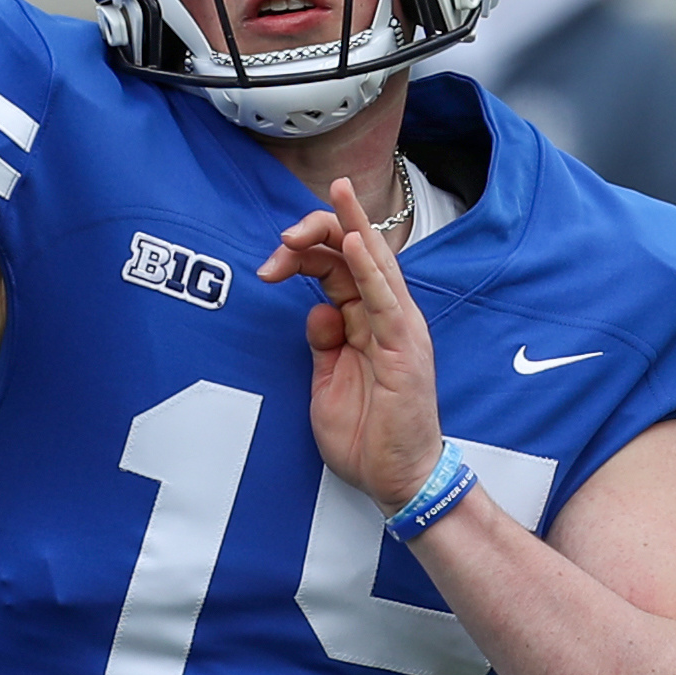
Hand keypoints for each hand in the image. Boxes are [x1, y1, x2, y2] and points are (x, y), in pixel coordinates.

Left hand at [256, 175, 442, 509]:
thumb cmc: (367, 435)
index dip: (303, 255)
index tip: (270, 266)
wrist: (397, 479)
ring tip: (336, 195)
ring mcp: (398, 329)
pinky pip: (386, 299)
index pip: (337, 267)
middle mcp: (385, 317)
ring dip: (352, 227)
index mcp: (365, 322)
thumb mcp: (328, 382)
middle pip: (356, 254)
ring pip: (376, 263)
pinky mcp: (405, 348)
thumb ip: (322, 344)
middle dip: (321, 230)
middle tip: (285, 234)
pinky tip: (355, 242)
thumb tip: (315, 312)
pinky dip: (370, 267)